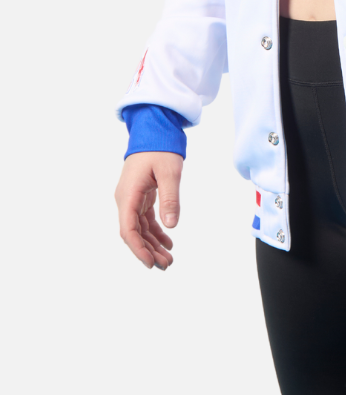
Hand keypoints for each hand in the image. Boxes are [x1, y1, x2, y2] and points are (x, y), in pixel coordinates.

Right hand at [115, 152, 182, 270]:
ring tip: (169, 258)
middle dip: (148, 251)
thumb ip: (169, 199)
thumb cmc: (160, 148)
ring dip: (152, 244)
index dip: (138, 249)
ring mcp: (132, 197)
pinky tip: (167, 242)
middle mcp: (126, 199)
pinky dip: (155, 231)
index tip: (151, 263)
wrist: (153, 129)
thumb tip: (170, 227)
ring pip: (140, 228)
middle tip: (166, 265)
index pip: (128, 230)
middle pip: (134, 233)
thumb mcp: (169, 172)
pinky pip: (145, 219)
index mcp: (128, 195)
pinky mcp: (140, 195)